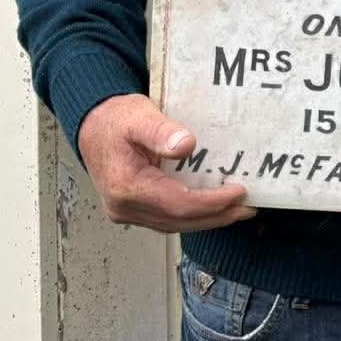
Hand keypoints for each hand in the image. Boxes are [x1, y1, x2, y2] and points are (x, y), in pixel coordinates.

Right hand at [77, 94, 255, 231]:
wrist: (92, 126)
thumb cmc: (115, 120)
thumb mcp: (138, 116)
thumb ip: (161, 131)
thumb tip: (186, 145)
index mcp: (125, 186)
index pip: (177, 204)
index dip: (211, 202)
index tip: (238, 192)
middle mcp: (124, 207)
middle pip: (178, 220)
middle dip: (216, 215)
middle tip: (247, 207)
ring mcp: (127, 212)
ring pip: (174, 224)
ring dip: (207, 219)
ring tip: (237, 210)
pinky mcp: (133, 210)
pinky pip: (167, 218)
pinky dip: (192, 215)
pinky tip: (212, 208)